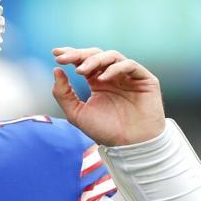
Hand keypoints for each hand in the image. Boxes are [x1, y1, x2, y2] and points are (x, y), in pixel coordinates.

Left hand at [51, 46, 165, 146]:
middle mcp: (112, 76)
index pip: (83, 62)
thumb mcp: (77, 114)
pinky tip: (102, 78)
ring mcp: (128, 76)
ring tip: (81, 71)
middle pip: (95, 55)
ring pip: (111, 56)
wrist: (130, 146)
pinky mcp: (144, 79)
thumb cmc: (106, 132)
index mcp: (97, 82)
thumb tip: (56, 70)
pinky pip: (129, 65)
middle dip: (79, 54)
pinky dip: (115, 68)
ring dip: (94, 60)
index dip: (71, 55)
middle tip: (64, 59)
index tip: (56, 54)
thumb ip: (63, 94)